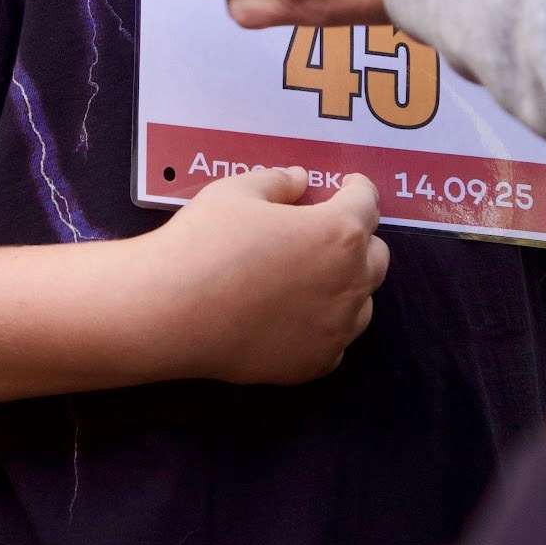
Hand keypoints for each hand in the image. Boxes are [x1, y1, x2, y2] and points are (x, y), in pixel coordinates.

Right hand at [134, 168, 389, 384]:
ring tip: (309, 277)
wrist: (170, 311)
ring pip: (361, 303)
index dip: (357, 189)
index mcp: (339, 232)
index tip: (347, 186)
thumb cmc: (204, 241)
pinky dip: (324, 325)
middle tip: (323, 232)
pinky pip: (335, 340)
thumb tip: (299, 180)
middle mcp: (350, 283)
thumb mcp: (237, 191)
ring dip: (345, 284)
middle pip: (375, 256)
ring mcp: (336, 329)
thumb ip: (278, 182)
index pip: (367, 203)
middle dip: (356, 239)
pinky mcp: (314, 364)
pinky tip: (294, 316)